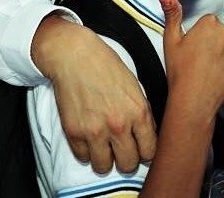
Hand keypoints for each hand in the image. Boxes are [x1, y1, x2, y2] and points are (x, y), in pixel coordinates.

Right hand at [34, 16, 156, 174]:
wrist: (76, 56)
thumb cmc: (106, 67)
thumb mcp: (136, 88)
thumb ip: (142, 114)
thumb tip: (148, 138)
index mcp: (139, 112)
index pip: (150, 152)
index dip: (145, 152)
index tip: (139, 149)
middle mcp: (119, 124)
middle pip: (128, 165)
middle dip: (126, 160)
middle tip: (121, 151)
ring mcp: (95, 130)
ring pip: (104, 168)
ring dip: (104, 160)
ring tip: (103, 148)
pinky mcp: (74, 133)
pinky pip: (83, 158)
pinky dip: (85, 151)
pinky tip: (88, 137)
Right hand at [161, 0, 223, 114]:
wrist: (194, 99)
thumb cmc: (180, 70)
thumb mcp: (171, 40)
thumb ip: (171, 14)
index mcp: (210, 23)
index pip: (208, 22)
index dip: (199, 35)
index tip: (193, 48)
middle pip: (221, 32)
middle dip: (213, 42)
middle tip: (200, 59)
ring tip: (209, 68)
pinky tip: (218, 74)